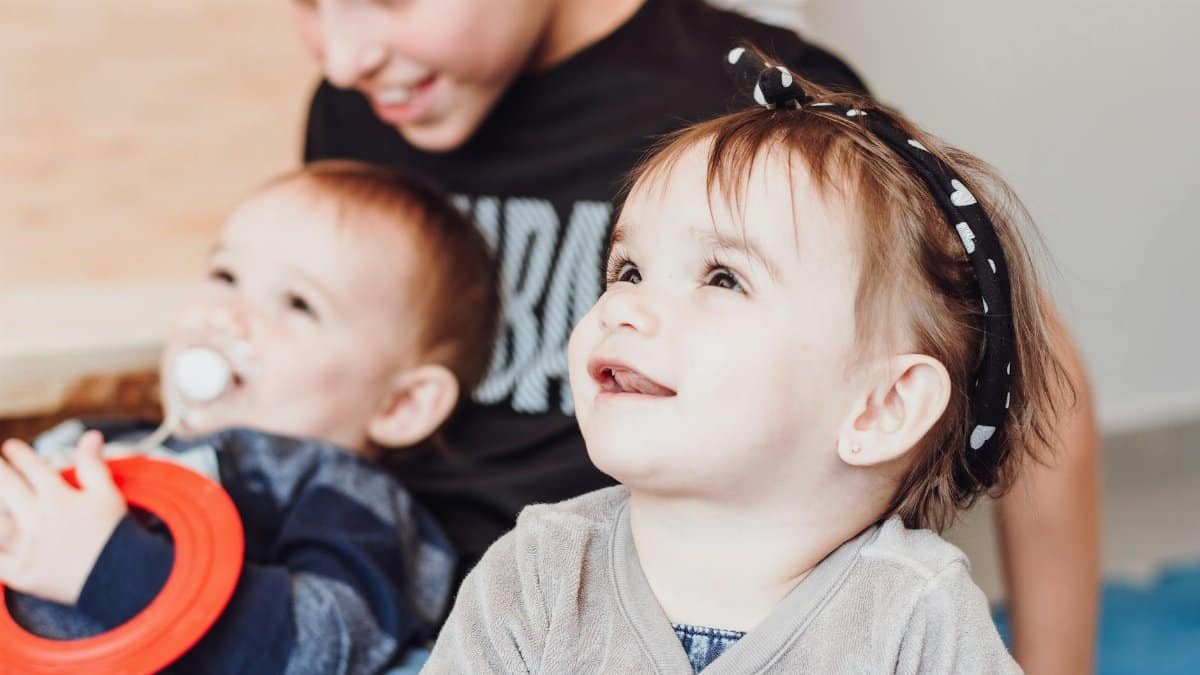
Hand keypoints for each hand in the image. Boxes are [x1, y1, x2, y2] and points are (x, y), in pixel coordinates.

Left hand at [0, 432, 127, 604]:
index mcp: (57, 498)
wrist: (121, 577)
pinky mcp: (22, 574)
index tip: (11, 446)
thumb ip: (93, 464)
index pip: (32, 469)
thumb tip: (91, 435)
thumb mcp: (108, 493)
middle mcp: (36, 520)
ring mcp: (26, 547)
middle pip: (6, 489)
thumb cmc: (115, 533)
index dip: (19, 455)